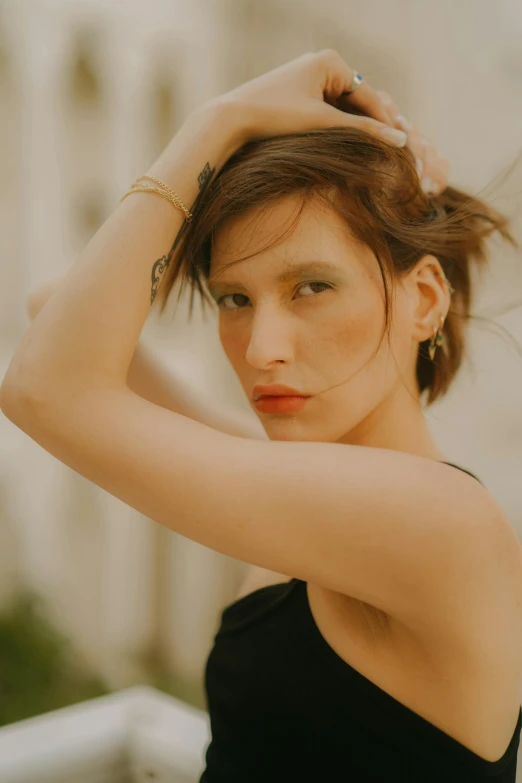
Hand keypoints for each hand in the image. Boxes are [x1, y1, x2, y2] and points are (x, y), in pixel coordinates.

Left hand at [217, 50, 446, 194]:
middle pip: (357, 102)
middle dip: (371, 127)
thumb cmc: (275, 117)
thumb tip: (400, 140)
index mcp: (331, 61)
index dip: (386, 123)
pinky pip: (325, 113)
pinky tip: (345, 151)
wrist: (230, 120)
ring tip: (372, 158)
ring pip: (341, 110)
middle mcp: (320, 63)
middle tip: (392, 155)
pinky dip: (336, 130)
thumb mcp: (323, 124)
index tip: (403, 148)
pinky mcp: (296, 94)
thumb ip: (362, 132)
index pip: (369, 96)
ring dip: (354, 131)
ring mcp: (307, 79)